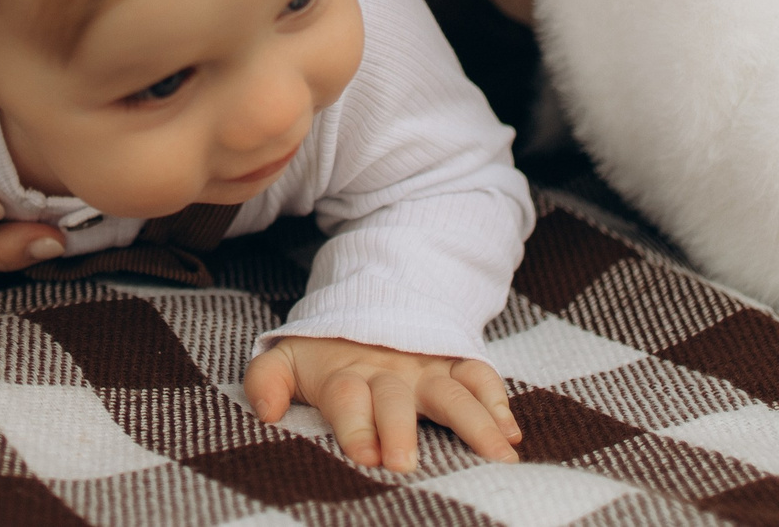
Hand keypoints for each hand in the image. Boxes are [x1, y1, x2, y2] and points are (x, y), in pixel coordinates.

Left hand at [245, 335, 519, 470]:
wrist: (364, 311)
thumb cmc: (322, 355)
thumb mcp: (286, 359)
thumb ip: (266, 380)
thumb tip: (266, 412)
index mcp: (344, 375)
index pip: (346, 398)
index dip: (354, 426)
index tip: (364, 456)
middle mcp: (387, 372)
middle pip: (395, 399)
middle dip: (399, 431)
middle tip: (404, 466)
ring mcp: (424, 368)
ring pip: (450, 391)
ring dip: (473, 421)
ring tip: (496, 457)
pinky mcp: (453, 364)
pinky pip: (479, 375)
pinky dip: (497, 399)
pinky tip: (512, 432)